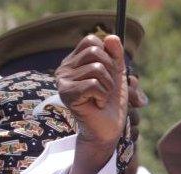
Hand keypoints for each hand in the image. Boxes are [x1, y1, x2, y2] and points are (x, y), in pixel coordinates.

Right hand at [56, 34, 127, 149]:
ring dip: (108, 86)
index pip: (92, 41)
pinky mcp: (67, 94)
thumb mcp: (117, 73)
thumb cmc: (111, 102)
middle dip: (110, 72)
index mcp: (74, 61)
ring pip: (97, 69)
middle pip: (95, 53)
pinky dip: (102, 96)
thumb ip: (116, 54)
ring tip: (101, 98)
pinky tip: (97, 105)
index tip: (109, 74)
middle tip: (106, 89)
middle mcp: (64, 68)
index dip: (108, 56)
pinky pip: (93, 84)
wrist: (107, 129)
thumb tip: (112, 37)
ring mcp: (63, 81)